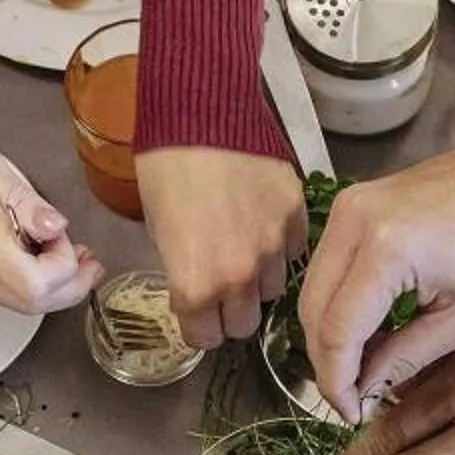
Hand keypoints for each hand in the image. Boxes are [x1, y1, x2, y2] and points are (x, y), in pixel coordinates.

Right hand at [0, 110, 100, 313]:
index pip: (36, 285)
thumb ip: (16, 192)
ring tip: (56, 248)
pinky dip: (11, 276)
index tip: (69, 239)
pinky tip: (17, 246)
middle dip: (67, 286)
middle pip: (28, 305)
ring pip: (7, 301)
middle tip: (85, 260)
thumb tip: (53, 224)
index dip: (66, 270)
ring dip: (41, 283)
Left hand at [135, 145, 308, 347]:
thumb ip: (183, 272)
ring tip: (244, 247)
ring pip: (272, 290)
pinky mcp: (296, 217)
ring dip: (258, 279)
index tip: (196, 313)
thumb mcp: (157, 231)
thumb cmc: (163, 170)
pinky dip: (280, 247)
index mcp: (195, 285)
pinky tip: (263, 223)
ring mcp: (273, 247)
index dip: (198, 326)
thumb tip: (197, 290)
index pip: (205, 338)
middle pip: (243, 324)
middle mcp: (238, 276)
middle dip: (229, 310)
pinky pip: (293, 252)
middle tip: (221, 283)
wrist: (198, 115)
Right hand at [297, 140, 454, 420]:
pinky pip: (326, 268)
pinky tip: (368, 331)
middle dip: (328, 363)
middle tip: (356, 397)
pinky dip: (337, 305)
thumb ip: (408, 358)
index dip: (337, 382)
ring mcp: (346, 207)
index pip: (337, 333)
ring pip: (311, 291)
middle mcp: (353, 222)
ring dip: (329, 336)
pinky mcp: (348, 204)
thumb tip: (365, 391)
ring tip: (365, 368)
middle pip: (312, 312)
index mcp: (386, 250)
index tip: (351, 414)